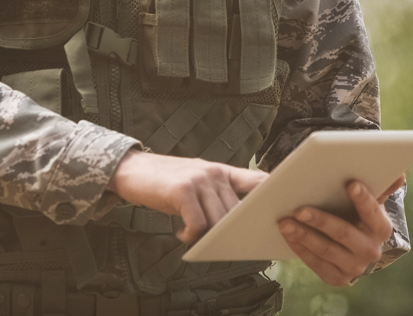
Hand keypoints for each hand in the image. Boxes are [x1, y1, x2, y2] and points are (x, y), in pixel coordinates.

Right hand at [107, 150, 267, 243]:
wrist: (132, 169)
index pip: (258, 181)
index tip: (280, 212)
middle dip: (231, 231)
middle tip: (219, 242)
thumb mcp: (199, 182)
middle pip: (237, 212)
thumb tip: (240, 222)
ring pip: (219, 220)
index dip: (273, 196)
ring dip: (208, 235)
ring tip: (193, 236)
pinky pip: (198, 224)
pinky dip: (191, 235)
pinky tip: (182, 234)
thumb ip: (219, 195)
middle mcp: (214, 173)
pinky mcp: (182, 190)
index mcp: (223, 171)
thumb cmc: (168, 182)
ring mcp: (199, 180)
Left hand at [278, 175, 404, 286]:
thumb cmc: (356, 217)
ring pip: (325, 250)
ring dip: (303, 235)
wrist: (352, 251)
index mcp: (381, 229)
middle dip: (320, 221)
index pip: (372, 212)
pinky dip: (299, 248)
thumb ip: (380, 188)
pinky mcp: (337, 278)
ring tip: (285, 222)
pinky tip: (288, 235)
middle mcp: (371, 251)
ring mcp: (354, 267)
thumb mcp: (369, 204)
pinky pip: (315, 263)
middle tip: (299, 209)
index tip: (350, 184)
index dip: (362, 199)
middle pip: (343, 233)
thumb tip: (400, 174)